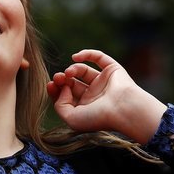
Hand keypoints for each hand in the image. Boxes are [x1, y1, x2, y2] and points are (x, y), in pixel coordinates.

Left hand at [46, 49, 166, 143]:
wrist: (123, 109)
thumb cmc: (99, 118)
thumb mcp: (72, 119)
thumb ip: (60, 105)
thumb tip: (62, 89)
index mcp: (86, 108)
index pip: (66, 96)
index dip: (56, 90)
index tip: (50, 85)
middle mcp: (94, 95)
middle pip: (72, 83)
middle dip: (62, 79)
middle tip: (58, 77)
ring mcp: (103, 82)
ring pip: (83, 70)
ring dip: (72, 69)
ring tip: (68, 73)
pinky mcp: (112, 69)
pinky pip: (98, 57)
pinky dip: (87, 54)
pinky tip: (76, 57)